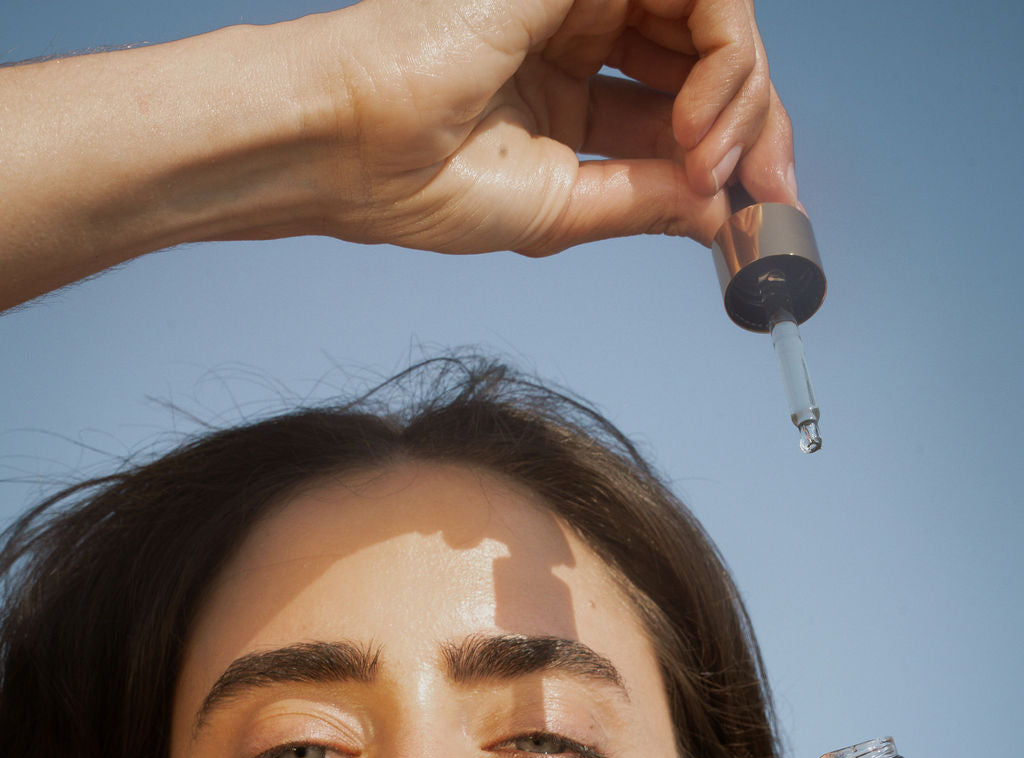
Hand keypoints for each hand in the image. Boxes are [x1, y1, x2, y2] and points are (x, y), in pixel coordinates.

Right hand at [298, 0, 795, 252]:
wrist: (349, 140)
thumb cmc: (412, 180)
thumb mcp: (557, 209)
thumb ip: (642, 198)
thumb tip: (715, 210)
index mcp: (565, 96)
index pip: (679, 113)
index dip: (734, 159)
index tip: (763, 215)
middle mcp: (581, 38)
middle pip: (711, 63)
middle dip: (758, 129)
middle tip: (763, 192)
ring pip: (716, 22)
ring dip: (742, 97)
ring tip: (708, 160)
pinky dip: (722, 57)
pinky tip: (697, 122)